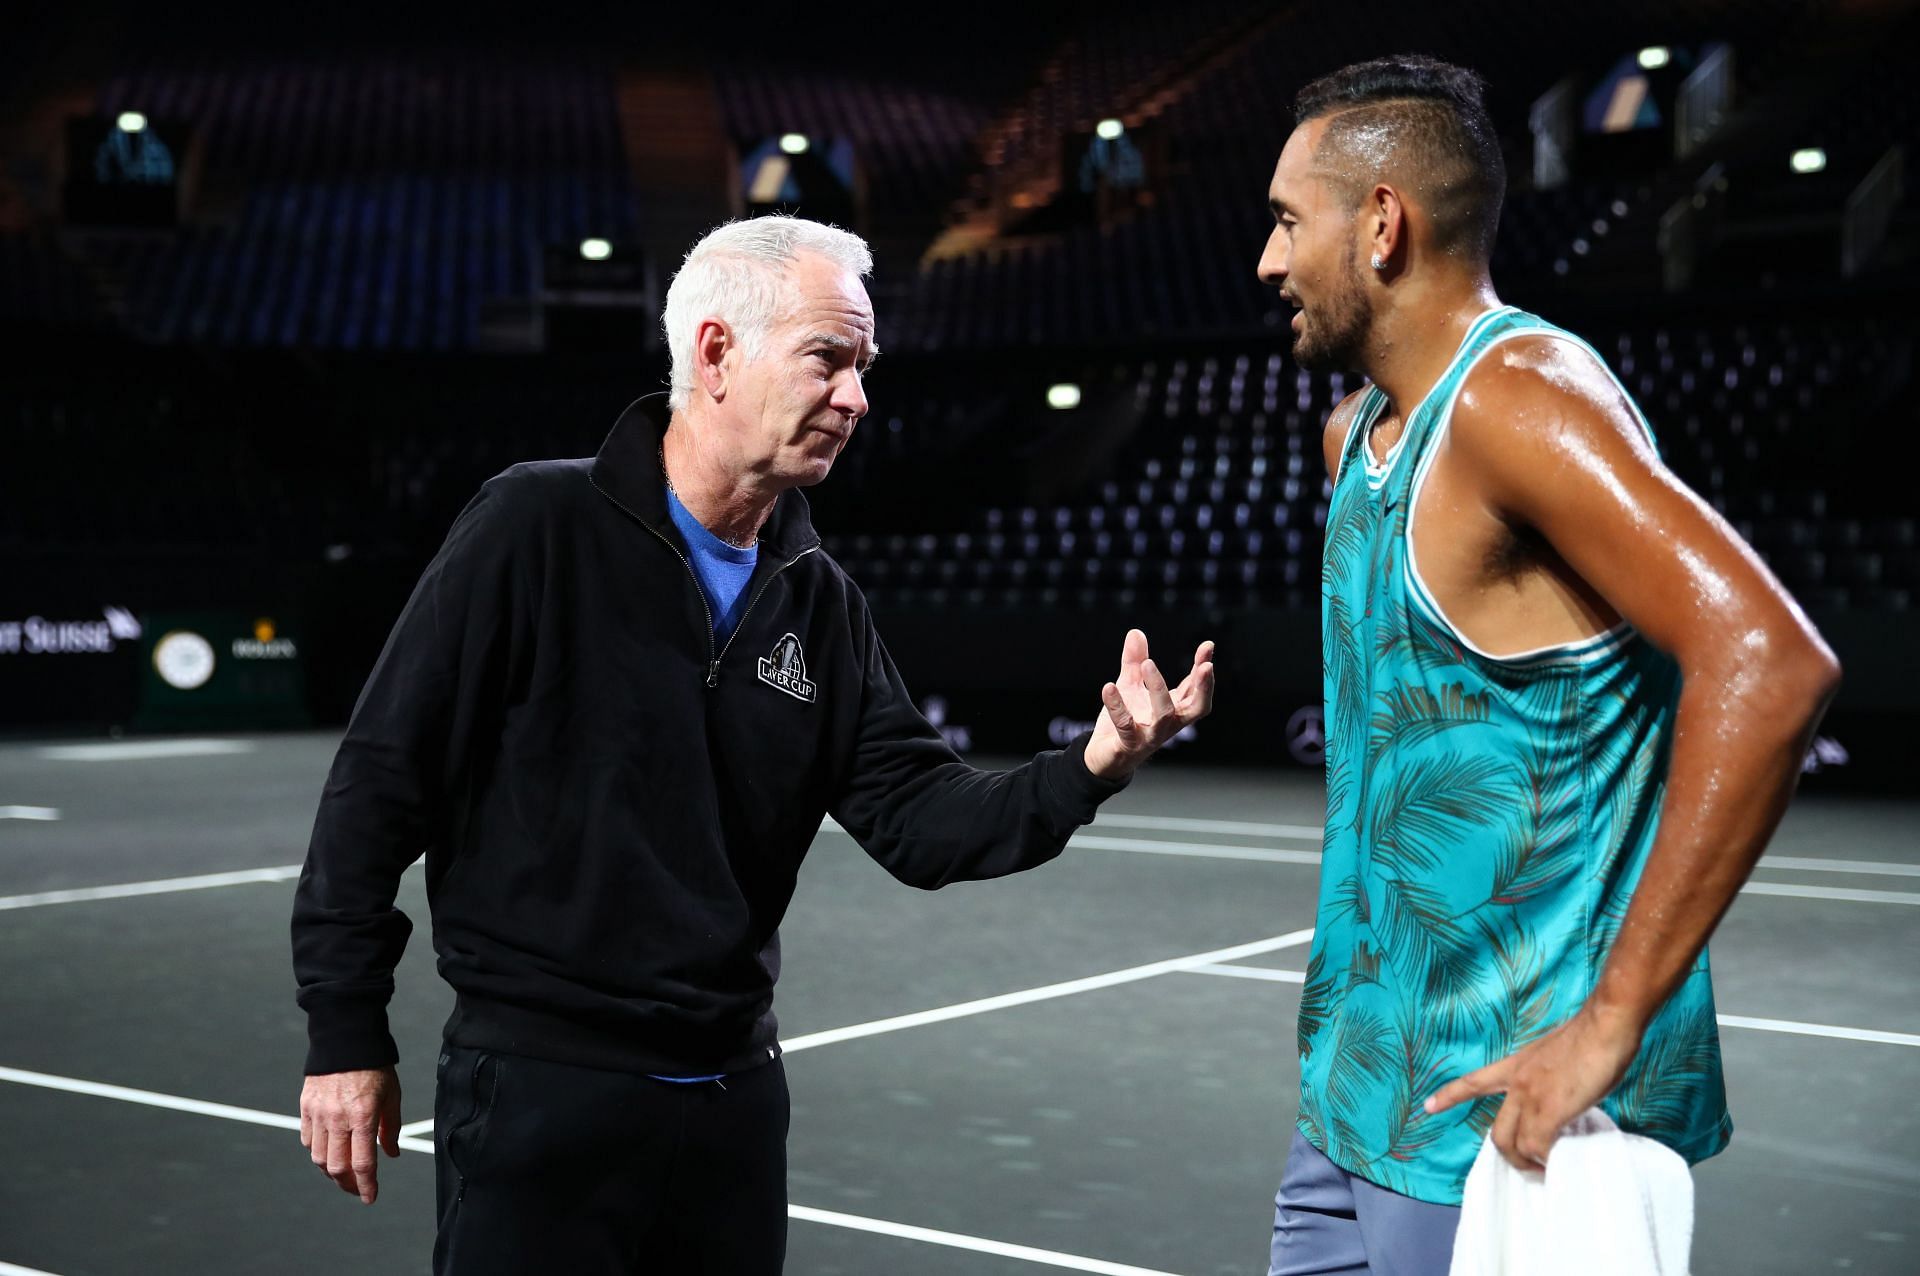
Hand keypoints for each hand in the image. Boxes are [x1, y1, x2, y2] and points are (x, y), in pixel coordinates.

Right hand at [300, 1065, 401, 1203]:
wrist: (346, 1040)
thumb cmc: (375, 1067)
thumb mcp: (392, 1095)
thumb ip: (391, 1128)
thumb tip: (391, 1154)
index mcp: (363, 1116)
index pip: (362, 1163)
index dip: (366, 1185)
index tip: (370, 1197)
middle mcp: (338, 1118)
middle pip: (337, 1167)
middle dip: (348, 1185)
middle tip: (357, 1189)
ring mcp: (318, 1113)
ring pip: (318, 1157)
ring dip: (331, 1172)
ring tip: (343, 1174)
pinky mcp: (305, 1107)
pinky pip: (307, 1140)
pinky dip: (317, 1152)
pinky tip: (328, 1152)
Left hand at [1083, 630, 1215, 779]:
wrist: (1104, 755)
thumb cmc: (1126, 721)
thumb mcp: (1131, 686)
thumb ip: (1134, 661)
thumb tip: (1136, 632)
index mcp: (1175, 709)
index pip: (1196, 688)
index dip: (1203, 668)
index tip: (1208, 646)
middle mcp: (1169, 723)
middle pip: (1197, 708)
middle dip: (1204, 687)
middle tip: (1206, 666)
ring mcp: (1151, 735)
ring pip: (1164, 714)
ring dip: (1158, 687)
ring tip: (1148, 663)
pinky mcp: (1129, 744)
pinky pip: (1125, 725)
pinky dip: (1117, 706)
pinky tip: (1109, 687)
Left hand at [1424, 1005, 1642, 1169]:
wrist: (1604, 1025)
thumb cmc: (1591, 1037)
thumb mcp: (1557, 1056)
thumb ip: (1550, 1078)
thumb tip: (1562, 1099)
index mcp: (1516, 1065)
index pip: (1475, 1081)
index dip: (1450, 1096)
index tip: (1428, 1107)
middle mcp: (1517, 1082)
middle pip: (1497, 1132)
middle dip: (1509, 1156)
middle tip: (1529, 1168)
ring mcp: (1531, 1096)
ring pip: (1514, 1145)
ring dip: (1530, 1164)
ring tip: (1548, 1170)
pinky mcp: (1550, 1109)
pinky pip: (1538, 1147)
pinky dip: (1547, 1160)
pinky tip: (1560, 1162)